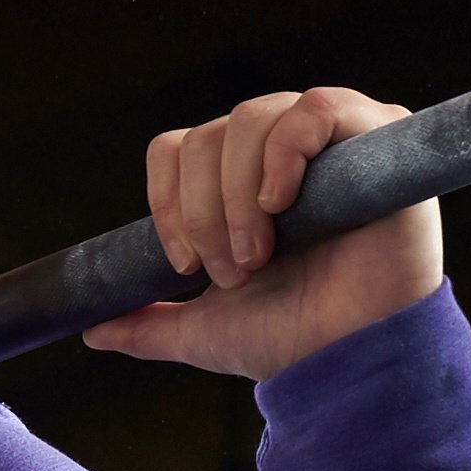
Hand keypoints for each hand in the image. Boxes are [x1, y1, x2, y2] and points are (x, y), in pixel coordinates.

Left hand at [80, 88, 440, 380]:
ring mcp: (332, 140)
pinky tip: (281, 202)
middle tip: (235, 270)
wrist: (352, 362)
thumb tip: (91, 328)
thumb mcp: (204, 330)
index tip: (181, 265)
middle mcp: (285, 151)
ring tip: (261, 252)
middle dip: (206, 209)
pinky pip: (316, 108)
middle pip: (210, 134)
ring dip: (239, 192)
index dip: (168, 199)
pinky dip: (286, 151)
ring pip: (252, 118)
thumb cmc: (294, 341)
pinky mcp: (379, 138)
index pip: (179, 147)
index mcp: (242, 182)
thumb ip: (151, 323)